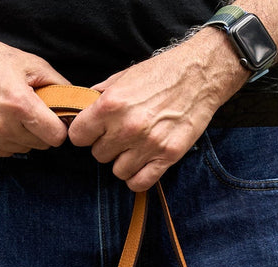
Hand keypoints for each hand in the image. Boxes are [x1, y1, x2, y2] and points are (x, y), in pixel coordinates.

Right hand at [0, 30, 70, 155]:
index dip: (58, 129)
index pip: (55, 137)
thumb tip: (76, 102)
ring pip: (22, 150)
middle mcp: (2, 125)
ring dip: (22, 136)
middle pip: (40, 145)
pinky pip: (3, 152)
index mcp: (19, 104)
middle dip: (40, 131)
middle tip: (29, 111)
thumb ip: (58, 85)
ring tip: (10, 113)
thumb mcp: (29, 63)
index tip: (54, 120)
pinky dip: (5, 140)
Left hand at [67, 28, 250, 190]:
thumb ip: (100, 96)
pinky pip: (139, 183)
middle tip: (120, 135)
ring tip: (134, 147)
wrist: (199, 75)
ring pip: (117, 171)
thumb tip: (81, 111)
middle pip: (98, 155)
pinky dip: (137, 177)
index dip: (84, 134)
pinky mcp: (167, 156)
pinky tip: (142, 164)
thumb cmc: (161, 73)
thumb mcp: (124, 76)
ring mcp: (148, 145)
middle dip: (106, 146)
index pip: (78, 136)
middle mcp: (127, 127)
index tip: (93, 131)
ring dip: (123, 162)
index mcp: (111, 104)